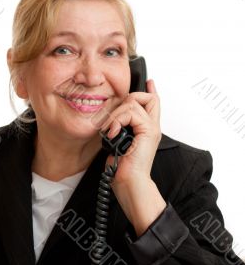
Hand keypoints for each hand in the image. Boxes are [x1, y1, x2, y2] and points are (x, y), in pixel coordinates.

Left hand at [100, 79, 165, 235]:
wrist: (130, 183)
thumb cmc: (124, 169)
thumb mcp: (118, 143)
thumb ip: (119, 130)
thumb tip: (111, 122)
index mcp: (146, 130)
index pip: (153, 104)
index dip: (150, 90)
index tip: (149, 81)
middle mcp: (151, 127)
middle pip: (146, 97)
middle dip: (126, 100)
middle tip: (114, 119)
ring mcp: (151, 129)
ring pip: (134, 102)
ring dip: (116, 114)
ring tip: (110, 130)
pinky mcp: (148, 131)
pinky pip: (131, 113)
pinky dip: (117, 120)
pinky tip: (113, 133)